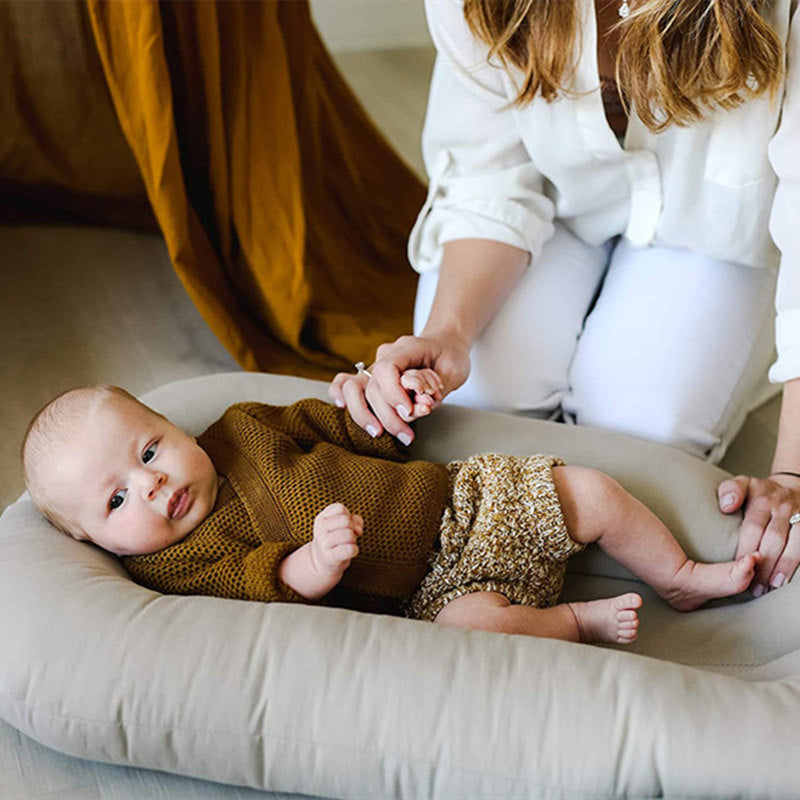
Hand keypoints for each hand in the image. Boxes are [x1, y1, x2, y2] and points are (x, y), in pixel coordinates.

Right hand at [310, 503, 362, 579]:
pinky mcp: (330, 557)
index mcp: (321, 518)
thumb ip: (353, 520)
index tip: (345, 524)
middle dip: (352, 527)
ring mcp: (324, 544)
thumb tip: (358, 529)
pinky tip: (350, 551)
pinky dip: (354, 550)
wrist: (322, 560)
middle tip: (349, 535)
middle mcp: (320, 530)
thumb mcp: (340, 525)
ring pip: (349, 534)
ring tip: (348, 543)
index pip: (340, 509)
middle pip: (345, 520)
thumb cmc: (335, 538)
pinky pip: (350, 549)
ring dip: (353, 539)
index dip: (348, 515)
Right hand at [329, 334, 469, 443]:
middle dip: (387, 416)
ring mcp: (374, 367)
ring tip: (379, 434)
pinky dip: (339, 395)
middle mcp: (384, 356)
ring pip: (353, 388)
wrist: (444, 345)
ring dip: (364, 414)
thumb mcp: (453, 369)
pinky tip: (341, 407)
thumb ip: (435, 387)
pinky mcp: (370, 379)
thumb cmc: (450, 357)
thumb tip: (419, 404)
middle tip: (406, 435)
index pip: (388, 369)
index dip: (394, 393)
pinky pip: (343, 383)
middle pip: (372, 386)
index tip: (409, 411)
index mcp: (405, 348)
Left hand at [718, 473, 799, 593]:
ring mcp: (799, 514)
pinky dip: (798, 562)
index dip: (747, 548)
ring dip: (785, 566)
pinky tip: (789, 578)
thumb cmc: (759, 492)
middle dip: (764, 563)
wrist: (792, 486)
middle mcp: (782, 506)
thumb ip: (730, 491)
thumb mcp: (742, 484)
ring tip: (773, 585)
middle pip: (774, 538)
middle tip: (754, 585)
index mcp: (760, 498)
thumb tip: (726, 507)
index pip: (753, 526)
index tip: (739, 566)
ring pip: (795, 543)